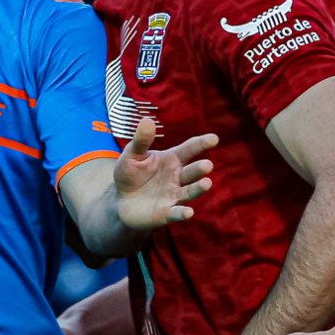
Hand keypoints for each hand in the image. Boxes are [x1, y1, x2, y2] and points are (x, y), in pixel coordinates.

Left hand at [112, 116, 215, 230]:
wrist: (120, 201)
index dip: (201, 144)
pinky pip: (176, 213)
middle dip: (200, 169)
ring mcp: (173, 196)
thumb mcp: (132, 155)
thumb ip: (141, 140)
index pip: (189, 149)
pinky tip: (189, 212)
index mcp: (172, 160)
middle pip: (191, 172)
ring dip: (198, 189)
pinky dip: (182, 213)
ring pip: (189, 192)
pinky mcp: (166, 213)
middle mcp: (177, 177)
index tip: (214, 138)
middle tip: (207, 165)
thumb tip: (147, 120)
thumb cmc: (130, 174)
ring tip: (207, 183)